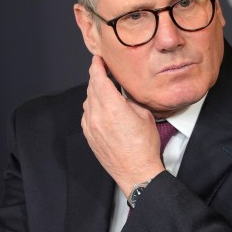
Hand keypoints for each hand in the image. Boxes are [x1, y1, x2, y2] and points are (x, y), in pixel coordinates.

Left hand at [81, 55, 165, 196]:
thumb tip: (121, 94)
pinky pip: (86, 115)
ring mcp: (91, 127)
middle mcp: (98, 116)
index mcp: (112, 108)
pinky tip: (102, 109)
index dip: (96, 66)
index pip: (98, 79)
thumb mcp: (144, 115)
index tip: (98, 59)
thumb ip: (129, 100)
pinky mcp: (89, 137)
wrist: (137, 172)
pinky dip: (92, 107)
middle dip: (96, 77)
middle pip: (91, 88)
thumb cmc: (144, 146)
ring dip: (94, 93)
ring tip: (105, 90)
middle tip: (103, 70)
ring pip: (88, 101)